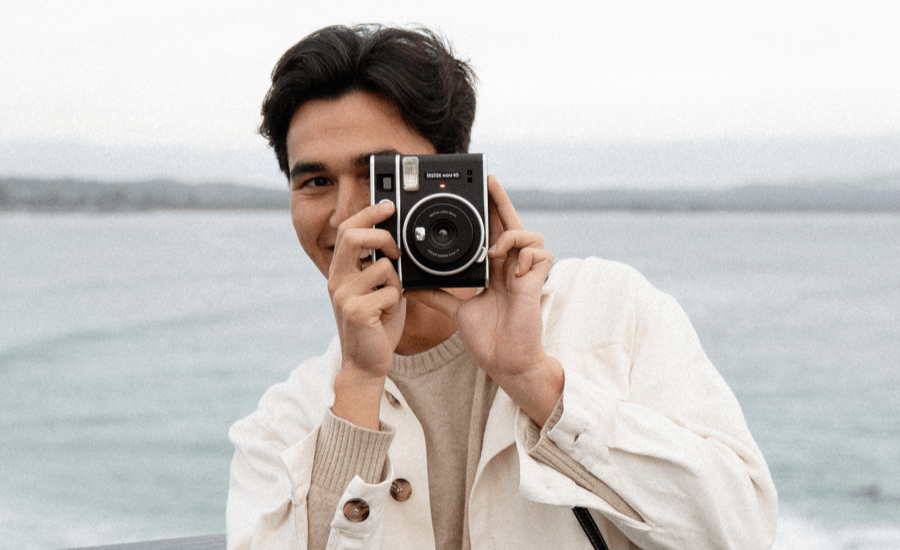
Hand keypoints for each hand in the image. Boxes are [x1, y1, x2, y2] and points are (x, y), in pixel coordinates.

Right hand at [328, 201, 403, 428]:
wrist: (366, 363)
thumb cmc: (376, 325)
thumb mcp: (378, 289)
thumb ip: (383, 266)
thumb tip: (400, 242)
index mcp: (341, 271)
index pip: (347, 229)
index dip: (367, 213)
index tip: (388, 206)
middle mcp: (337, 280)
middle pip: (353, 236)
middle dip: (382, 236)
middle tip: (398, 251)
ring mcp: (344, 295)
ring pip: (382, 268)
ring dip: (397, 284)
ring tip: (390, 302)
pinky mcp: (355, 311)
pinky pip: (390, 293)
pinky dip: (397, 303)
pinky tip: (386, 317)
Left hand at [407, 176, 562, 425]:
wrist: (505, 361)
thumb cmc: (487, 339)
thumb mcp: (457, 311)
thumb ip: (438, 296)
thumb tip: (412, 286)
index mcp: (494, 272)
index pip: (491, 234)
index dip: (487, 214)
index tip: (477, 194)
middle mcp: (510, 268)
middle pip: (510, 224)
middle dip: (501, 201)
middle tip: (489, 180)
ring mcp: (525, 274)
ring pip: (530, 235)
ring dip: (512, 236)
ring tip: (496, 252)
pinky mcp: (537, 281)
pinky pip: (540, 253)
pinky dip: (525, 256)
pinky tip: (514, 269)